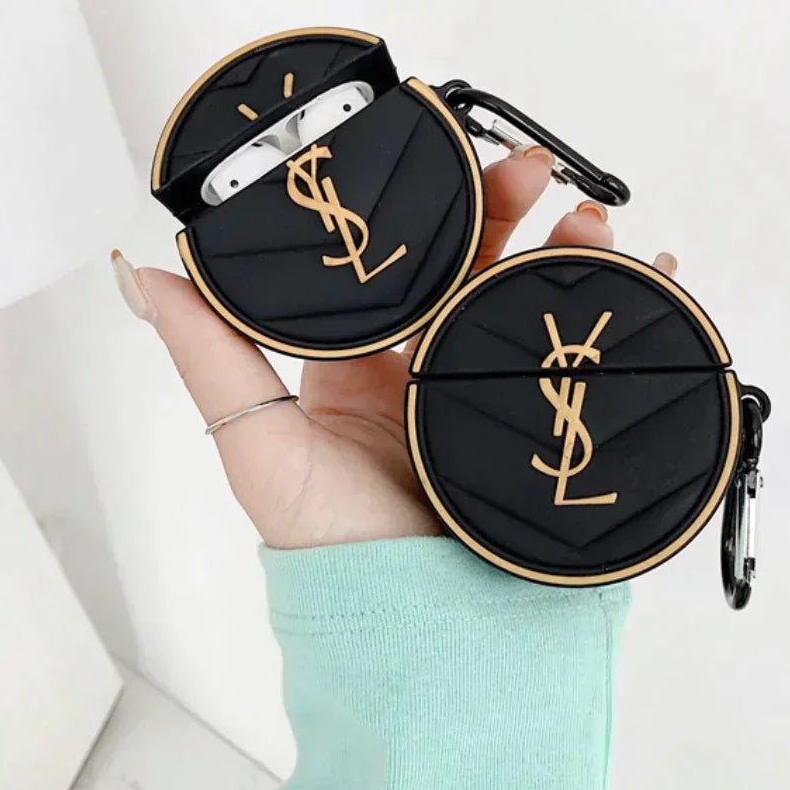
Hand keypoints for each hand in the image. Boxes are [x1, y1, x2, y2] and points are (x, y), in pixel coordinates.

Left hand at [112, 147, 677, 549]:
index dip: (431, 205)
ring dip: (572, 251)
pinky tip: (650, 276)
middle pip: (479, 265)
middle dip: (510, 210)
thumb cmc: (336, 548)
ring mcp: (494, 392)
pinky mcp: (547, 423)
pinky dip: (628, 312)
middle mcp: (434, 367)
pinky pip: (590, 357)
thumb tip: (139, 272)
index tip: (450, 158)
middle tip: (532, 169)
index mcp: (370, 360)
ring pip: (537, 299)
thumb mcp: (260, 444)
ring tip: (596, 224)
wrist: (424, 632)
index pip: (403, 260)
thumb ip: (211, 355)